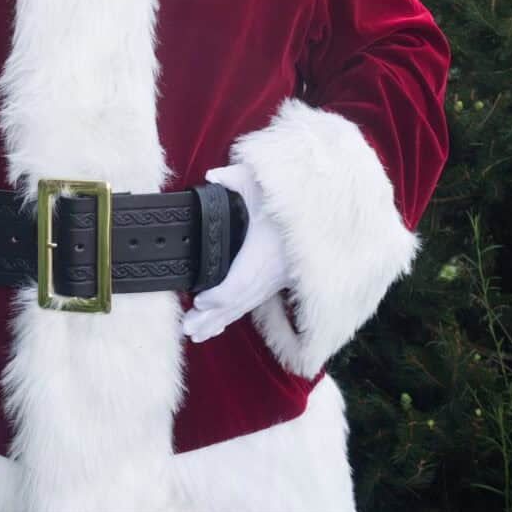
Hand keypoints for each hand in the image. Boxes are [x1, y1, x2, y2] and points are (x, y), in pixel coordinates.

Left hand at [182, 163, 287, 342]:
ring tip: (195, 334)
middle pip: (237, 303)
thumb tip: (211, 177)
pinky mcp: (272, 285)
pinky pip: (249, 306)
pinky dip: (231, 318)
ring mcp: (271, 283)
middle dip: (211, 317)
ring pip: (242, 308)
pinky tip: (215, 330)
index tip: (200, 299)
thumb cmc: (290, 202)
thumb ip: (236, 178)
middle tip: (188, 327)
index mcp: (264, 254)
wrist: (324, 218)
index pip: (240, 283)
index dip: (218, 296)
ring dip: (218, 323)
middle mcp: (268, 275)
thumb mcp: (263, 185)